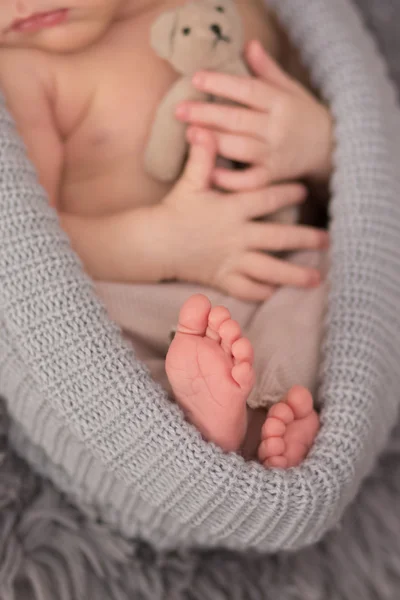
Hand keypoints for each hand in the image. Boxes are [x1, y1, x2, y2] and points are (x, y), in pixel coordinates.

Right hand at [161, 128, 328, 301]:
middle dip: (305, 239)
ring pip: (269, 270)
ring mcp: (231, 260)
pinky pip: (247, 289)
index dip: (288, 193)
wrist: (154, 244)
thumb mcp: (189, 182)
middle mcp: (237, 237)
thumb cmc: (174, 211)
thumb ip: (201, 157)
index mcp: (232, 210)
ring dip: (294, 275)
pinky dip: (263, 291)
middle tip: (327, 239)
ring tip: (316, 278)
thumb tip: (203, 128)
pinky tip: (276, 290)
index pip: (267, 200)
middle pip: (278, 239)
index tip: (304, 191)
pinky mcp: (222, 278)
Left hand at [175, 40, 333, 191]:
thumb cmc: (303, 117)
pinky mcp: (272, 177)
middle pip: (238, 119)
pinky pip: (249, 180)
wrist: (331, 150)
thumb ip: (268, 71)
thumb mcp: (291, 89)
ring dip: (214, 142)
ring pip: (241, 148)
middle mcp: (278, 128)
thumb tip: (249, 45)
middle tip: (180, 110)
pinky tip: (209, 172)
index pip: (248, 89)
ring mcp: (275, 154)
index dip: (222, 83)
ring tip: (190, 135)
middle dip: (207, 113)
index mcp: (281, 102)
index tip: (196, 78)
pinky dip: (229, 179)